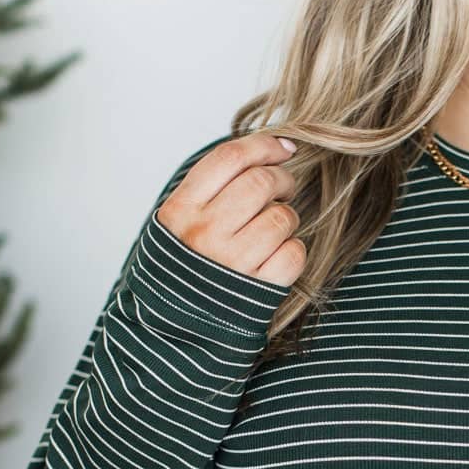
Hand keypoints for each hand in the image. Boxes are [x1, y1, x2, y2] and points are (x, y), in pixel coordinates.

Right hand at [156, 131, 304, 287]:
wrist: (175, 324)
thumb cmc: (187, 262)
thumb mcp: (180, 219)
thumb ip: (213, 185)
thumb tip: (273, 148)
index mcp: (181, 209)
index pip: (230, 157)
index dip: (264, 145)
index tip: (283, 148)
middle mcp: (204, 233)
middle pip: (261, 182)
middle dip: (282, 180)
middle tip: (282, 189)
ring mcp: (231, 262)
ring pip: (282, 217)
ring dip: (286, 218)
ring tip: (273, 228)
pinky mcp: (257, 289)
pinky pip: (294, 252)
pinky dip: (293, 250)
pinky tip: (276, 255)